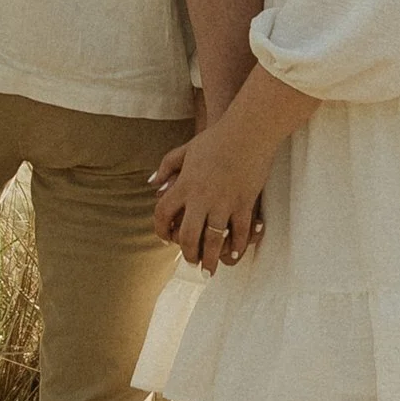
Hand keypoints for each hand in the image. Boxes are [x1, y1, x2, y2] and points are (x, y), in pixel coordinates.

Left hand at [151, 121, 265, 271]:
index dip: (160, 230)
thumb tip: (151, 184)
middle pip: (187, 236)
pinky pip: (239, 233)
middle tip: (192, 262)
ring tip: (209, 270)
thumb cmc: (216, 138)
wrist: (248, 131)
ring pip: (213, 241)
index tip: (166, 240)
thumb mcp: (185, 149)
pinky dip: (236, 248)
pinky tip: (234, 255)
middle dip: (188, 254)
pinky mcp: (245, 203)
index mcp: (184, 184)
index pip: (163, 213)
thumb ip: (166, 166)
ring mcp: (224, 202)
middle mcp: (201, 197)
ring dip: (210, 260)